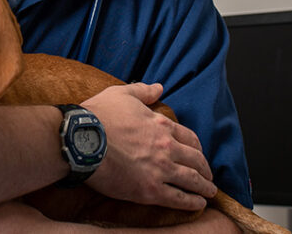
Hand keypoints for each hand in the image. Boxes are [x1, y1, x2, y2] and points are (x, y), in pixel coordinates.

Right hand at [81, 83, 216, 210]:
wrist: (82, 140)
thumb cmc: (99, 115)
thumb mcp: (123, 94)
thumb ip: (144, 91)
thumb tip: (159, 87)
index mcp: (161, 124)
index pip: (189, 138)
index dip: (197, 148)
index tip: (199, 154)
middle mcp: (166, 147)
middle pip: (195, 159)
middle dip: (205, 169)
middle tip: (209, 176)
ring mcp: (160, 169)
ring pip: (192, 180)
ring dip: (204, 187)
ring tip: (209, 192)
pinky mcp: (149, 190)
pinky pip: (178, 198)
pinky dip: (192, 202)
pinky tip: (198, 204)